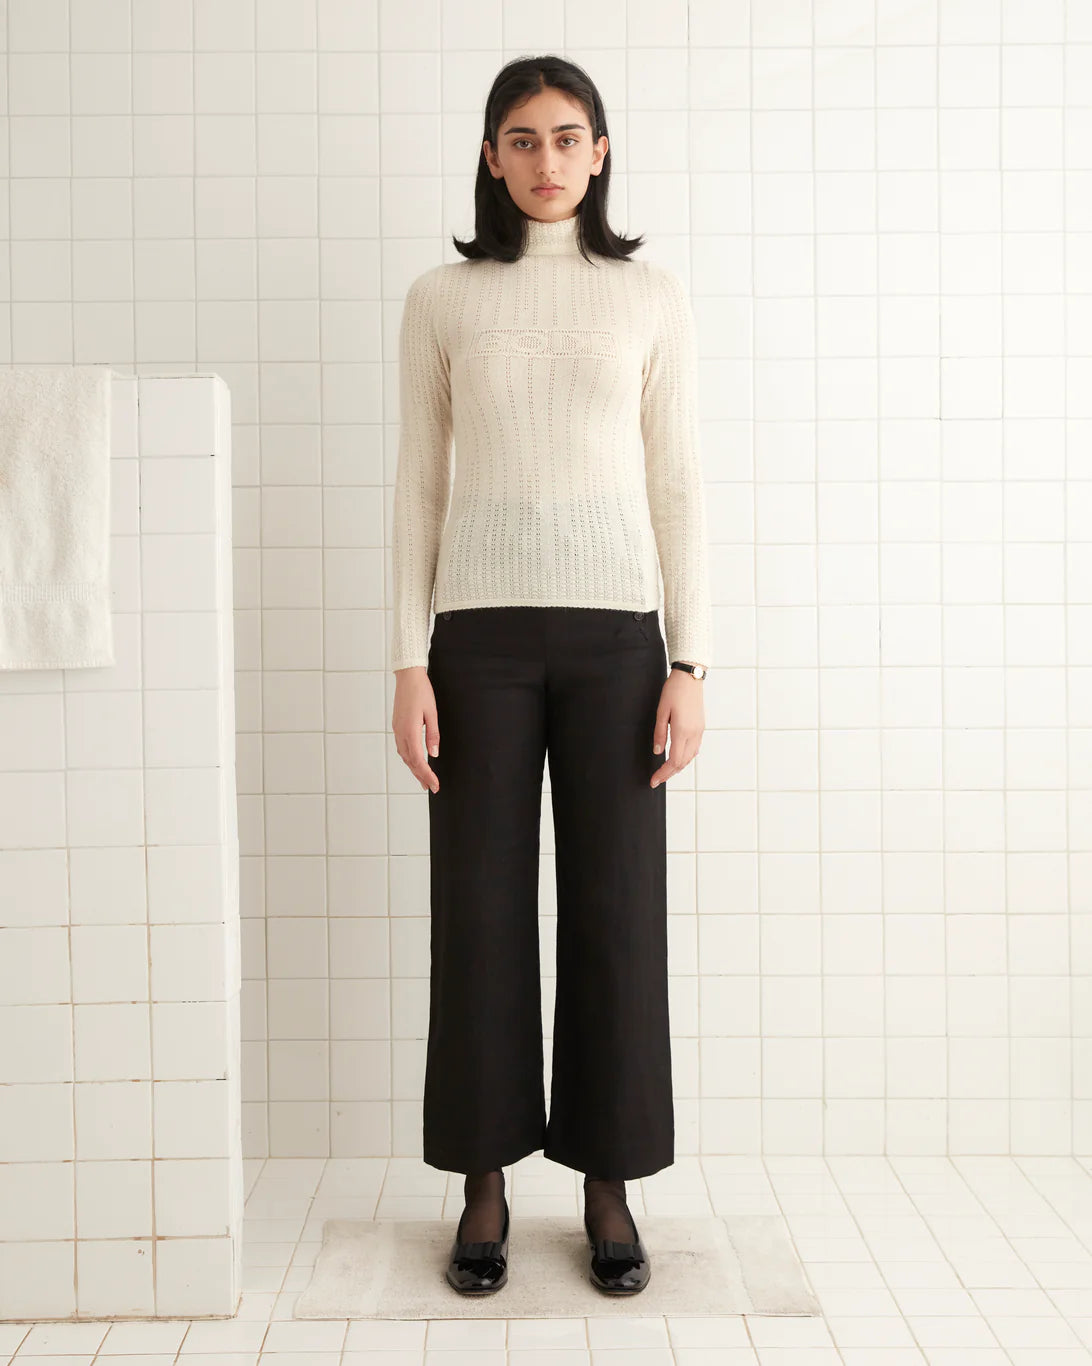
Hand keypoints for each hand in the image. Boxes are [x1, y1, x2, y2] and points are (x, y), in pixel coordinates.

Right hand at [392, 666, 440, 792]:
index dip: (427, 774)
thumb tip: (434, 754)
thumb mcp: (432, 713)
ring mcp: (397, 730)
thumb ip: (432, 735)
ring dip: (414, 768)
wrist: (408, 677)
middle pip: (410, 761)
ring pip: (404, 755)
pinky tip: (415, 761)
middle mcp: (400, 733)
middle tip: (431, 787)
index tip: (434, 785)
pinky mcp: (397, 726)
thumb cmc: (421, 692)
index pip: (418, 760)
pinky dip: (409, 758)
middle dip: (420, 776)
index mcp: (410, 731)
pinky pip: (402, 747)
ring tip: (424, 779)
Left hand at [650, 667, 704, 787]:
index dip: (663, 773)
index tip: (653, 781)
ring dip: (678, 767)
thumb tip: (658, 752)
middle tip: (656, 779)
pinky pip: (694, 749)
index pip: (673, 761)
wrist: (690, 677)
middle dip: (669, 774)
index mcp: (682, 731)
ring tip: (665, 771)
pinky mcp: (701, 727)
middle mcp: (694, 734)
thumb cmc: (674, 691)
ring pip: (690, 757)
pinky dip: (685, 758)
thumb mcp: (661, 712)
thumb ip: (659, 733)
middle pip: (682, 763)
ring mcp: (699, 731)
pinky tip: (677, 757)